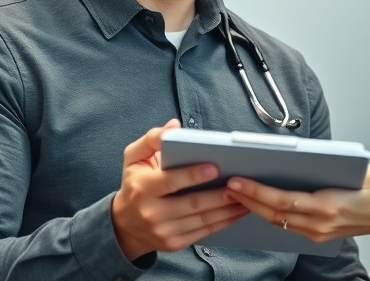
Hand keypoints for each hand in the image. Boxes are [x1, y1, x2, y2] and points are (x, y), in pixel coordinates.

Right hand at [111, 119, 247, 258]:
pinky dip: (223, 222)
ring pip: (202, 220)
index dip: (193, 175)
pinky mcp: (174, 244)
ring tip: (246, 197)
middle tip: (240, 184)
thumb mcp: (133, 158)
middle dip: (218, 195)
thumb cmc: (134, 185)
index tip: (214, 168)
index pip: (171, 181)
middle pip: (192, 204)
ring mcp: (164, 231)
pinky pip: (203, 232)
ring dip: (227, 210)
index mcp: (143, 188)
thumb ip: (151, 139)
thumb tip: (173, 126)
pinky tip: (237, 212)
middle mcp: (152, 212)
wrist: (124, 225)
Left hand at [225, 164, 369, 242]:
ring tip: (235, 191)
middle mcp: (320, 224)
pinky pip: (286, 225)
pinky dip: (267, 213)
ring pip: (276, 221)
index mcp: (329, 206)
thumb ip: (328, 163)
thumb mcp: (358, 168)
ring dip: (253, 207)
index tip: (238, 180)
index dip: (257, 192)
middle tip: (227, 185)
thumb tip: (297, 153)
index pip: (284, 200)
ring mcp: (317, 233)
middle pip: (274, 213)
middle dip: (247, 199)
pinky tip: (255, 202)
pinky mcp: (316, 236)